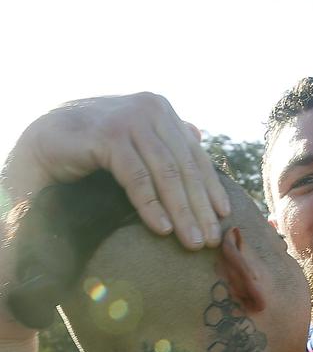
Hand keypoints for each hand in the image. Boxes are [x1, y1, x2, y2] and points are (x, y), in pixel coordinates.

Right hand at [2, 93, 229, 249]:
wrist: (48, 138)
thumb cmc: (95, 143)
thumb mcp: (136, 140)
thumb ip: (166, 139)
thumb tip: (199, 137)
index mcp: (162, 111)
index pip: (195, 156)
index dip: (212, 189)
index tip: (225, 218)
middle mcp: (150, 110)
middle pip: (184, 167)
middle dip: (200, 207)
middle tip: (210, 240)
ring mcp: (130, 120)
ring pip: (165, 173)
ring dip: (182, 212)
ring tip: (192, 241)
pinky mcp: (108, 136)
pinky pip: (137, 177)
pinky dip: (151, 205)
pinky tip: (162, 229)